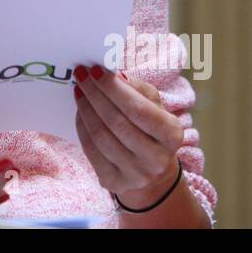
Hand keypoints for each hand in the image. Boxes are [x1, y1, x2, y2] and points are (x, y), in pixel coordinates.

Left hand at [72, 65, 182, 206]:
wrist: (151, 171)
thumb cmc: (151, 129)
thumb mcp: (154, 106)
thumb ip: (137, 88)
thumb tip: (114, 75)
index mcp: (172, 135)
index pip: (138, 109)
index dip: (114, 89)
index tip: (95, 70)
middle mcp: (156, 159)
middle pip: (116, 122)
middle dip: (95, 94)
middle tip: (81, 76)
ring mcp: (136, 174)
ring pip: (101, 136)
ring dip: (85, 109)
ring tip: (79, 91)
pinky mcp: (114, 182)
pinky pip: (91, 151)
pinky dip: (82, 127)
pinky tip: (80, 112)